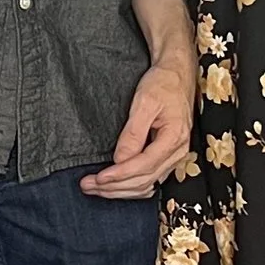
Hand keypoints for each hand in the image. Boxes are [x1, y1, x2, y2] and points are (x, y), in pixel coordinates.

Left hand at [83, 58, 195, 199]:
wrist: (177, 74)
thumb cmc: (162, 83)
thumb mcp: (145, 102)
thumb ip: (133, 133)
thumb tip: (120, 159)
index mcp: (174, 139)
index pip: (143, 166)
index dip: (119, 175)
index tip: (98, 178)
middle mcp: (178, 152)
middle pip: (144, 181)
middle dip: (114, 187)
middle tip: (87, 185)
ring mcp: (174, 157)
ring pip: (147, 185)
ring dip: (120, 190)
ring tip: (95, 188)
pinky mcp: (168, 156)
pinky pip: (150, 180)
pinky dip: (131, 187)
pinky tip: (115, 187)